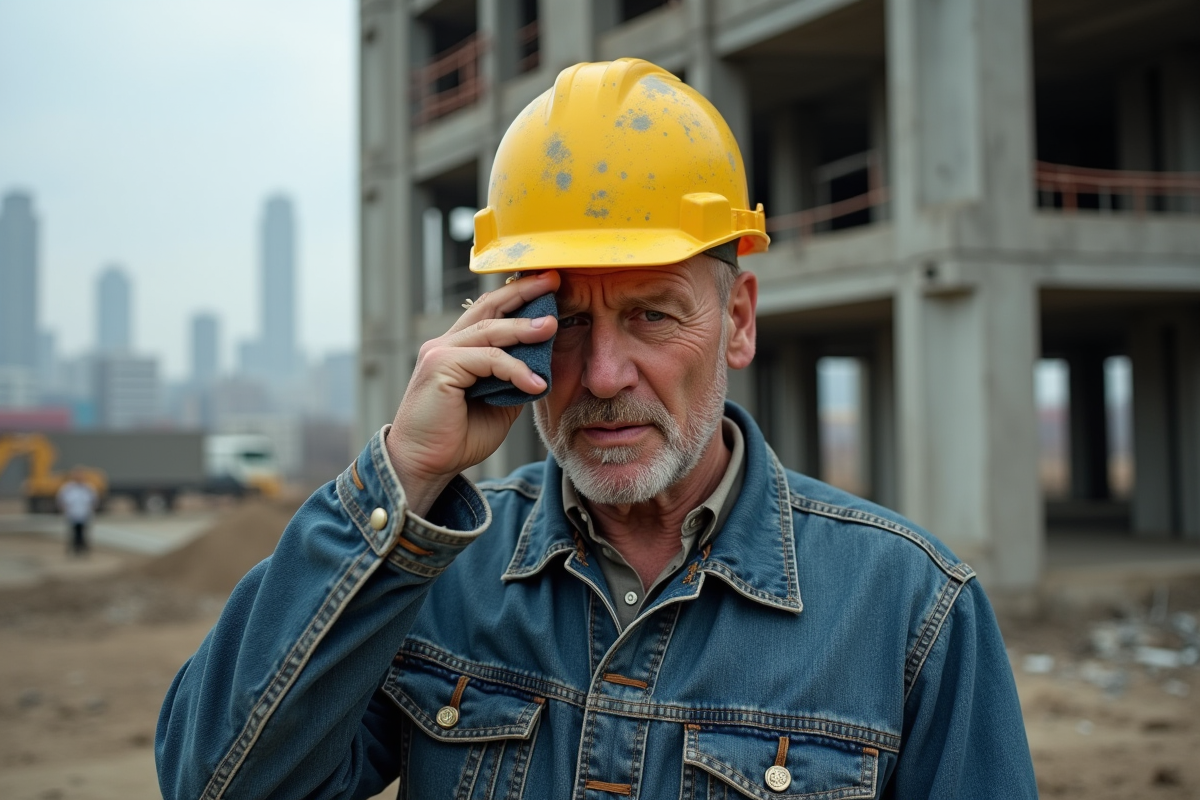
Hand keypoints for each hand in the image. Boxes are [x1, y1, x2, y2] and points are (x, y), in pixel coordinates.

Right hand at [385, 270, 559, 516]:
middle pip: (488, 307)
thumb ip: (514, 379)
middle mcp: (445, 345)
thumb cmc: (456, 438)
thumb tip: (543, 364)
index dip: (517, 297)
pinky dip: (515, 369)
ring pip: (490, 331)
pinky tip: (535, 384)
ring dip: (524, 328)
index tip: (547, 286)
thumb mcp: (498, 404)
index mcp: (457, 350)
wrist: (424, 465)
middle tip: (553, 280)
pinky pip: (488, 360)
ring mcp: (440, 353)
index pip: (489, 313)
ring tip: (552, 327)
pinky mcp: (440, 367)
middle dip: (522, 292)